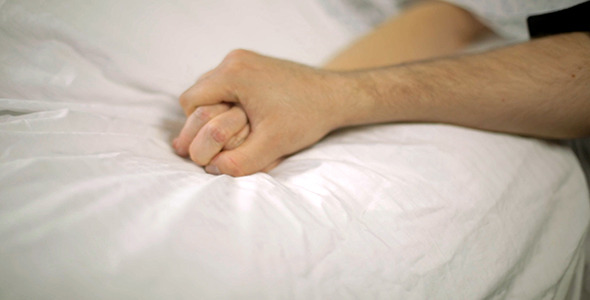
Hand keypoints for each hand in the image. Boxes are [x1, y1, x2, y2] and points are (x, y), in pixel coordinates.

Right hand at [178, 49, 358, 175]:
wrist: (336, 95)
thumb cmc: (306, 116)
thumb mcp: (272, 146)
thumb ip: (239, 162)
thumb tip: (211, 170)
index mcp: (233, 74)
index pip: (190, 102)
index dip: (195, 128)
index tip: (211, 145)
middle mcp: (235, 60)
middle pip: (198, 93)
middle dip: (205, 119)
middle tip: (219, 142)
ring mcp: (245, 59)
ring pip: (212, 88)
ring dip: (217, 110)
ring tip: (236, 130)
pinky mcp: (255, 63)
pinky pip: (228, 83)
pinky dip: (230, 101)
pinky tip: (247, 118)